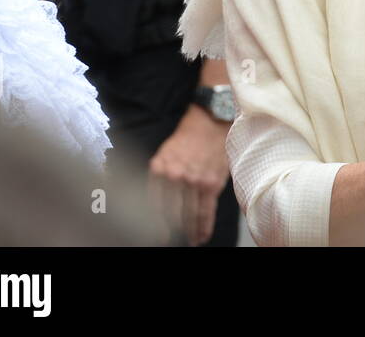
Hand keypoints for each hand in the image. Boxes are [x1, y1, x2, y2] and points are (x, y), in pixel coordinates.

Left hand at [148, 104, 230, 245]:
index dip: (154, 223)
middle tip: (168, 241)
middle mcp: (175, 177)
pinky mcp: (211, 184)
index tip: (156, 235)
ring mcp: (194, 182)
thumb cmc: (187, 139)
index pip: (153, 205)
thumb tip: (157, 203)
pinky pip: (206, 211)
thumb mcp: (165, 155)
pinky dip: (204, 226)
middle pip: (170, 214)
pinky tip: (202, 236)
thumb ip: (159, 178)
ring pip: (189, 216)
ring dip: (188, 232)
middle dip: (171, 231)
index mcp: (159, 170)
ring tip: (189, 241)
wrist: (210, 123)